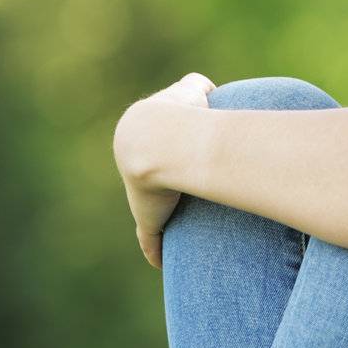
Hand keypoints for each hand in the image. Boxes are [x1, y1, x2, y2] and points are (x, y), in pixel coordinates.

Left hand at [113, 72, 215, 269]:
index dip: (167, 144)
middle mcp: (139, 162)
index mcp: (145, 132)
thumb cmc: (182, 114)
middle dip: (159, 182)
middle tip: (185, 192)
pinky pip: (150, 237)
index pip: (154, 139)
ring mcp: (141, 191)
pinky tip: (161, 260)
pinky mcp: (147, 217)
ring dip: (159, 217)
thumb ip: (200, 87)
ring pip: (148, 207)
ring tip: (181, 231)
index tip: (180, 152)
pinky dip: (154, 248)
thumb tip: (208, 90)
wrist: (158, 141)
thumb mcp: (194, 91)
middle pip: (148, 175)